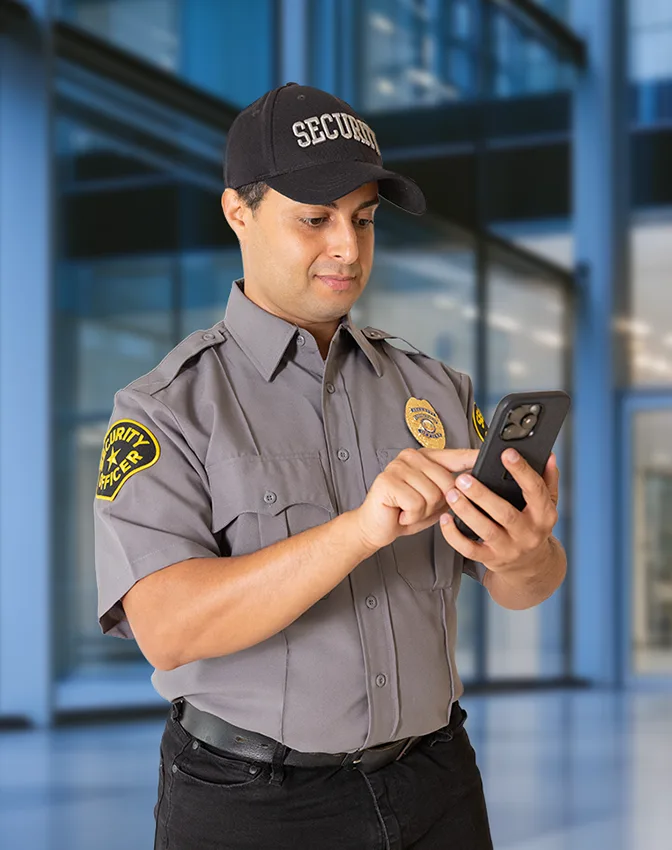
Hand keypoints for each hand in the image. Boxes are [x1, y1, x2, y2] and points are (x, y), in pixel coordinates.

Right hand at [353, 447, 479, 551]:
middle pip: (447, 481)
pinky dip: (411, 515)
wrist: (376, 527)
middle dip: (437, 503)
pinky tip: (400, 512)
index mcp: (424, 458)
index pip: (455, 455)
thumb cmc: (404, 512)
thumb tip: (474, 481)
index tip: (488, 454)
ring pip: (432, 494)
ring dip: (422, 511)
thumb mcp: (436, 500)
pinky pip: (416, 503)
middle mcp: (411, 457)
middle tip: (419, 507)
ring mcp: (397, 466)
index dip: (472, 457)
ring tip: (408, 509)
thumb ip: (453, 488)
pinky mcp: (387, 480)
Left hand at [439, 448, 559, 576]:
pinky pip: (469, 549)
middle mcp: (528, 533)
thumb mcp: (547, 504)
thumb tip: (548, 456)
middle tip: (464, 478)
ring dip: (466, 511)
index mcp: (544, 515)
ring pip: (486, 530)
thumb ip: (547, 479)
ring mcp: (509, 548)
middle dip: (482, 495)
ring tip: (452, 494)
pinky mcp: (491, 558)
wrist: (531, 565)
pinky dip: (454, 535)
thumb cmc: (535, 526)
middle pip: (505, 513)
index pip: (535, 490)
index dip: (522, 471)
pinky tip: (446, 518)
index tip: (507, 453)